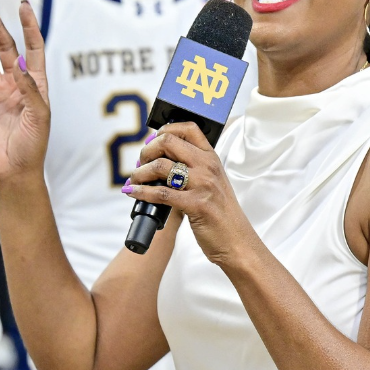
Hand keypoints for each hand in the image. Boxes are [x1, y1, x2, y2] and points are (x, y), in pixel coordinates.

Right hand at [0, 2, 51, 182]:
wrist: (14, 169)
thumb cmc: (33, 144)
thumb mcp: (39, 116)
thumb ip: (30, 90)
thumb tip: (19, 64)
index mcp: (36, 83)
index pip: (33, 48)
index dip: (29, 27)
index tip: (23, 5)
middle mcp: (16, 83)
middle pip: (5, 48)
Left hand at [124, 123, 256, 266]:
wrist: (236, 241)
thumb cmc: (221, 214)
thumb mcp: (212, 183)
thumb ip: (194, 169)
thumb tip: (161, 161)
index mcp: (212, 159)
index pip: (189, 129)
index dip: (165, 130)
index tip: (153, 141)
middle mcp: (208, 167)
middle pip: (169, 142)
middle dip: (147, 151)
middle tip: (141, 163)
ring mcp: (203, 185)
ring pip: (160, 166)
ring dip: (140, 173)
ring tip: (135, 181)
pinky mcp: (195, 205)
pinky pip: (160, 193)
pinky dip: (141, 192)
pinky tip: (133, 193)